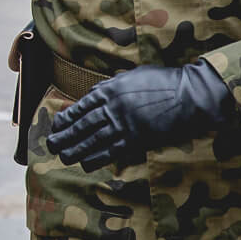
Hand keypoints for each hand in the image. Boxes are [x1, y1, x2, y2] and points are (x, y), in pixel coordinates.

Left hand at [46, 61, 234, 169]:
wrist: (190, 94)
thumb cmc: (164, 82)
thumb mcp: (133, 76)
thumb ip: (112, 85)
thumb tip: (94, 94)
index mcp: (110, 89)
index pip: (82, 106)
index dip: (67, 117)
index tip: (56, 124)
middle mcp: (113, 107)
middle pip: (83, 124)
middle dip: (65, 136)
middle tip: (50, 145)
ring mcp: (125, 123)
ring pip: (93, 139)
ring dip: (76, 149)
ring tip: (63, 156)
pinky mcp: (137, 138)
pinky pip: (112, 150)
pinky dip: (97, 157)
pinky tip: (86, 163)